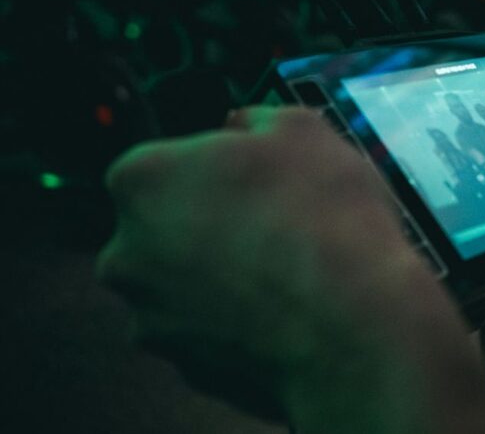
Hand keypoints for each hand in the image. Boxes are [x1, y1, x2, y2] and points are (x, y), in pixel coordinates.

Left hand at [97, 107, 484, 431]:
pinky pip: (210, 334)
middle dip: (209, 224)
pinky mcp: (188, 369)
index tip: (261, 178)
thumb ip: (257, 119)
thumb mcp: (304, 131)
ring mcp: (153, 318)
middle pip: (166, 228)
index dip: (218, 169)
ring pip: (186, 285)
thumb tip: (239, 126)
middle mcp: (126, 254)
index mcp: (141, 180)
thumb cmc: (326, 217)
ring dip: (223, 276)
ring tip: (289, 273)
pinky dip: (239, 323)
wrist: (354, 326)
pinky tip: (288, 313)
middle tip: (276, 223)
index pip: (166, 163)